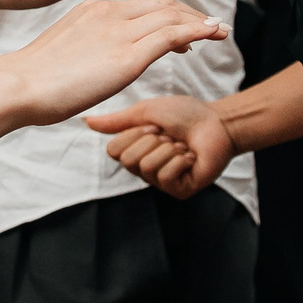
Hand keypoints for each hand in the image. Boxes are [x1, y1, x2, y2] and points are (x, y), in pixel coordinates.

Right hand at [10, 0, 228, 126]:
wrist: (20, 85)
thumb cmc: (33, 79)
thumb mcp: (64, 53)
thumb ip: (86, 50)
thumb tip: (94, 65)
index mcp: (93, 11)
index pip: (143, 6)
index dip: (171, 12)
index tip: (188, 25)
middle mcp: (110, 14)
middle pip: (163, 5)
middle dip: (192, 14)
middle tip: (212, 26)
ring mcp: (120, 33)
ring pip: (173, 16)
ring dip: (201, 22)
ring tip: (221, 30)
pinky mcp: (128, 55)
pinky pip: (172, 35)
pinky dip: (198, 31)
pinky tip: (213, 33)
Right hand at [84, 91, 234, 199]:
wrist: (216, 122)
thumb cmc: (183, 114)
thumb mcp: (145, 112)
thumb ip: (117, 122)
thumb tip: (85, 120)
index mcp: (134, 150)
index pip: (114, 151)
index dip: (133, 135)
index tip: (153, 126)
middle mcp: (144, 169)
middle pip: (128, 160)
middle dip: (151, 141)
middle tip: (169, 136)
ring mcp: (162, 181)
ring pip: (147, 167)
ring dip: (168, 149)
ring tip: (181, 146)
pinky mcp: (179, 190)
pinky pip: (166, 176)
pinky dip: (180, 160)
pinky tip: (191, 157)